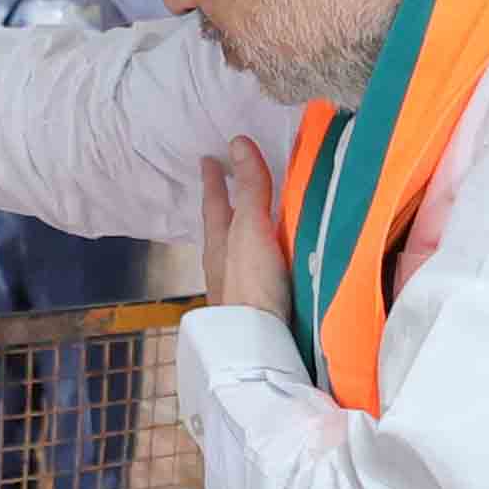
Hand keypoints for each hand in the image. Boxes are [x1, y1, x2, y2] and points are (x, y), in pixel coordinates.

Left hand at [199, 141, 291, 325]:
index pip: (215, 202)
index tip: (208, 159)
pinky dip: (266, 258)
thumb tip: (236, 143)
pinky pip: (260, 272)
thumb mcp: (251, 229)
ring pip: (240, 251)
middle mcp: (225, 265)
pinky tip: (280, 263)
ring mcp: (240, 287)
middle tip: (230, 186)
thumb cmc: (250, 284)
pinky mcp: (259, 305)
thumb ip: (250, 189)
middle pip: (223, 228)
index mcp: (220, 243)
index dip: (214, 179)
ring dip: (247, 234)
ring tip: (259, 221)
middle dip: (228, 206)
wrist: (260, 345)